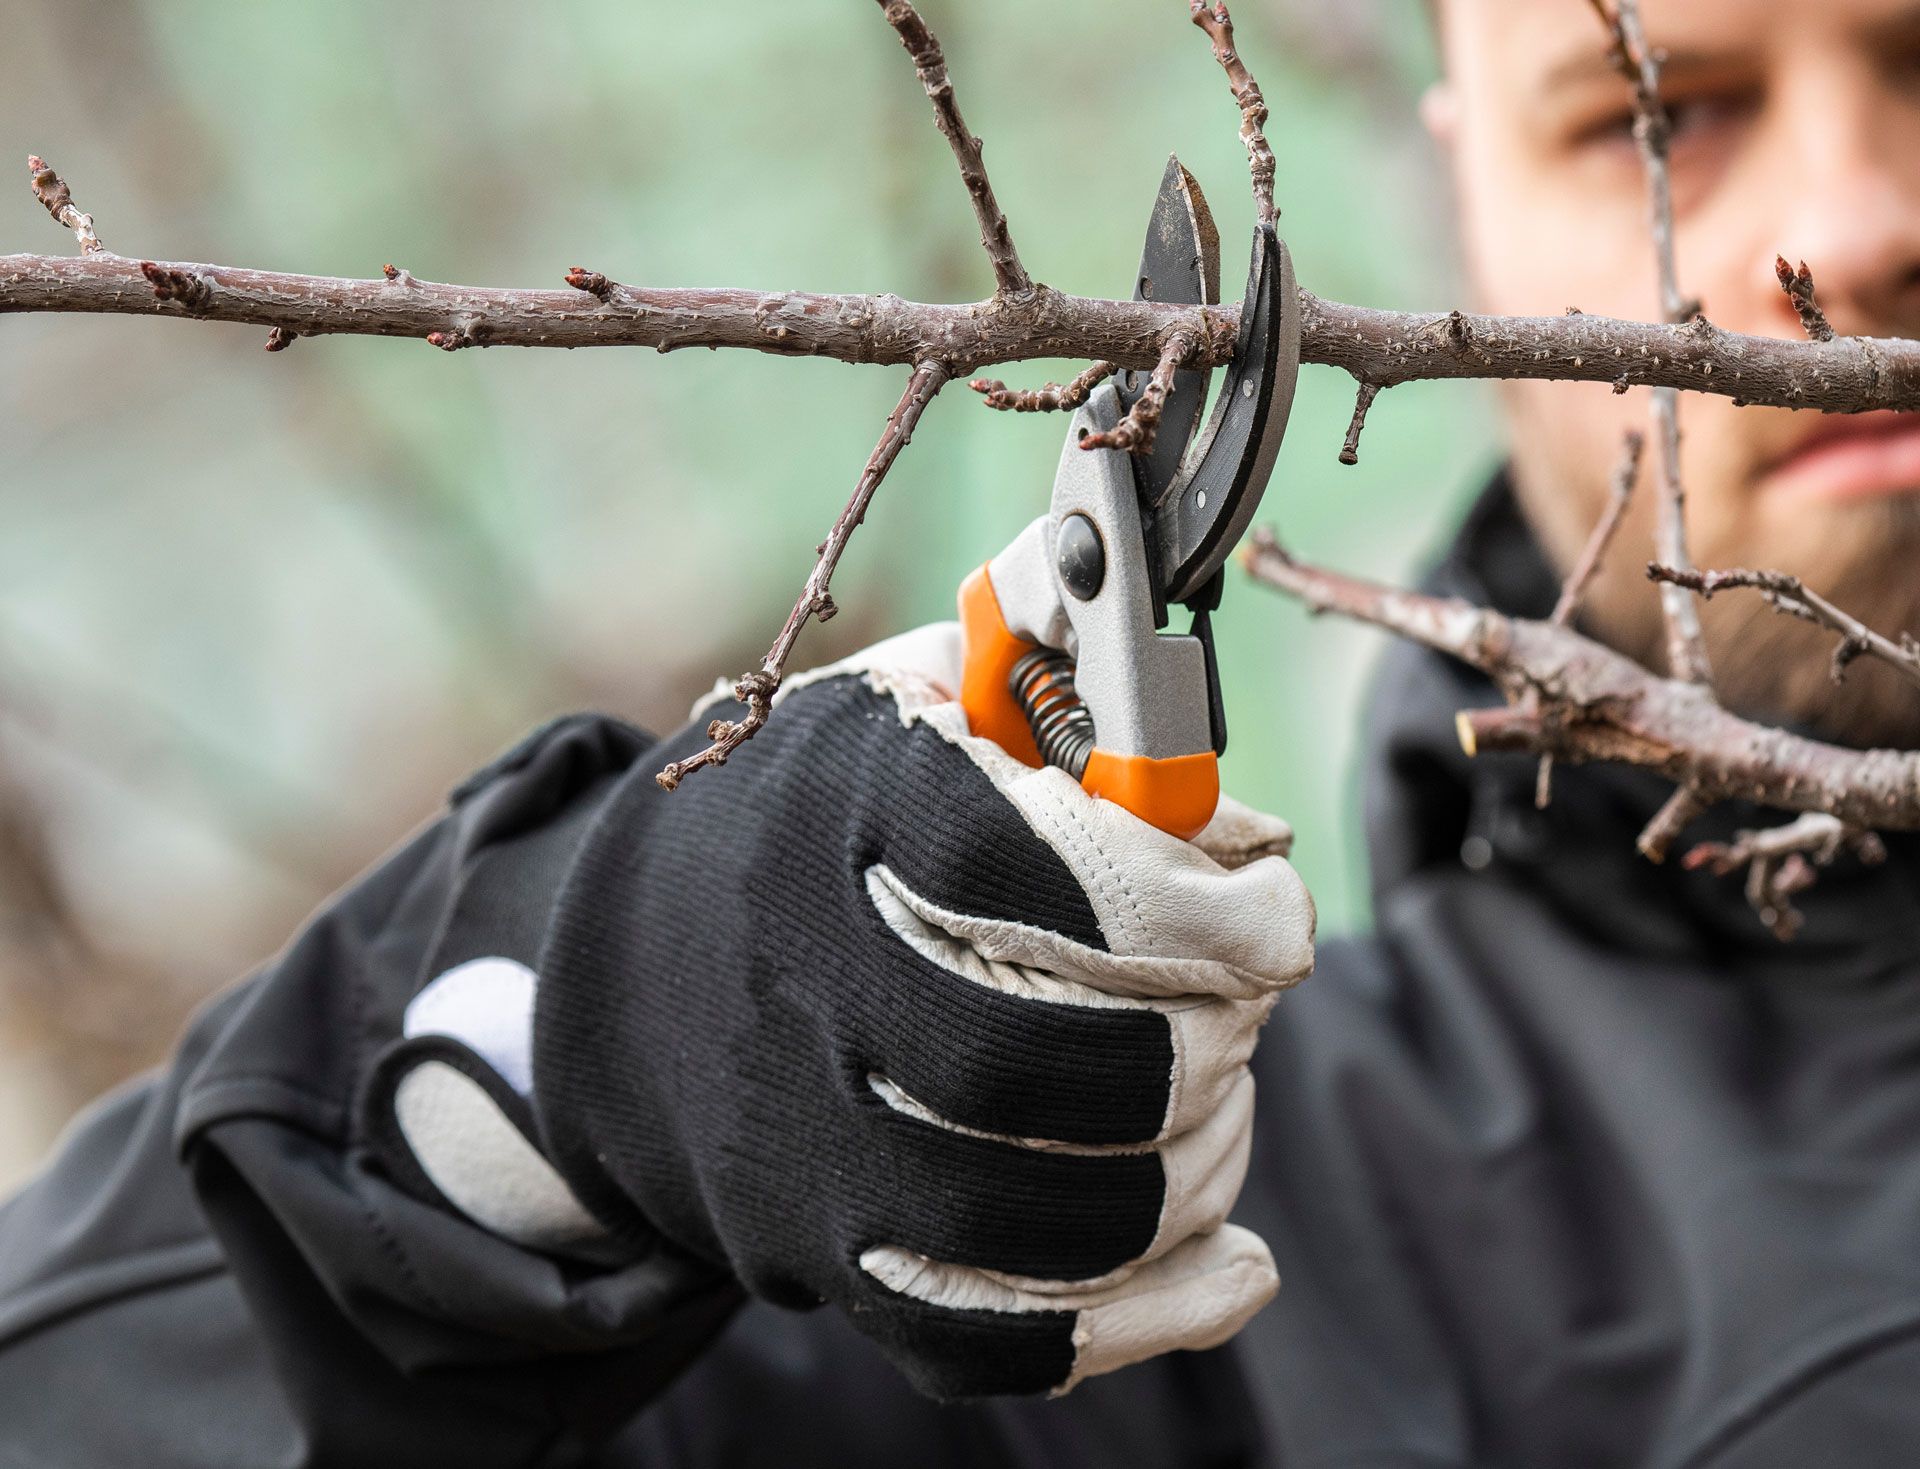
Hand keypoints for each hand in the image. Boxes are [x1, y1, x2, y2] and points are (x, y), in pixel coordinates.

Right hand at [388, 624, 1314, 1400]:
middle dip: (1196, 1044)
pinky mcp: (819, 1258)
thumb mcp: (920, 701)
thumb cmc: (824, 819)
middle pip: (1032, 1066)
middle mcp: (803, 990)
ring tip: (1220, 1102)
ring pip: (1030, 1225)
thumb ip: (1076, 717)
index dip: (1191, 911)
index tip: (1272, 910)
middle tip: (1241, 1006)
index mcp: (837, 818)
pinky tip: (1234, 1264)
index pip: (1030, 881)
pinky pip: (990, 1337)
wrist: (628, 965)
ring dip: (1187, 1170)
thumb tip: (1244, 833)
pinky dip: (1145, 1316)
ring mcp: (802, 1146)